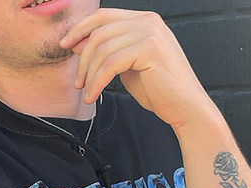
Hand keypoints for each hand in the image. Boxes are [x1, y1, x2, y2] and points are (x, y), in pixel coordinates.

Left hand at [58, 8, 215, 129]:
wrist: (185, 107)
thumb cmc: (159, 90)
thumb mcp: (127, 68)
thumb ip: (108, 54)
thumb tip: (78, 44)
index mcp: (144, 20)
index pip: (104, 16)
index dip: (81, 28)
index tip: (65, 45)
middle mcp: (148, 21)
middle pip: (100, 32)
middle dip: (83, 59)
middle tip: (78, 82)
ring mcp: (150, 33)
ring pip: (103, 49)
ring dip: (89, 74)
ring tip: (87, 92)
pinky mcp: (150, 49)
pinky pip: (111, 64)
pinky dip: (97, 81)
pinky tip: (94, 95)